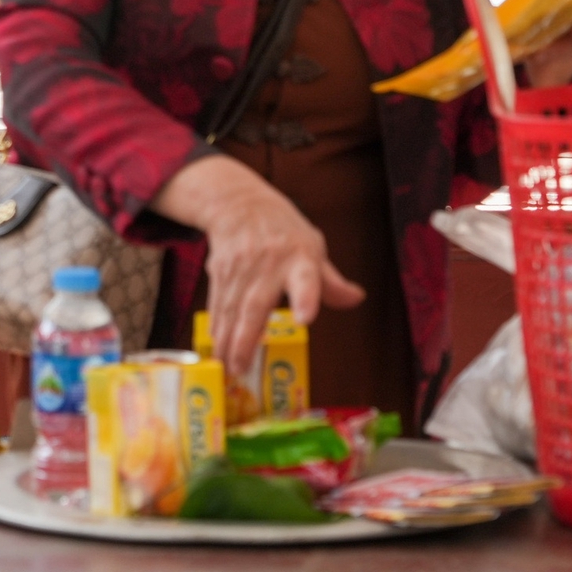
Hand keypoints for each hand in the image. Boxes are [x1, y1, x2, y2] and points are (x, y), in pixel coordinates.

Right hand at [152, 155, 363, 378]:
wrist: (240, 203)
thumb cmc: (283, 231)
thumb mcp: (313, 247)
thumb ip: (331, 281)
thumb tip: (356, 298)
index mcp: (300, 257)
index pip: (306, 277)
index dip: (305, 297)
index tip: (304, 318)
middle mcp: (269, 263)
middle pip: (255, 303)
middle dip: (247, 338)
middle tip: (241, 368)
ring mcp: (241, 266)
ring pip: (231, 308)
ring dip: (227, 339)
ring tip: (225, 366)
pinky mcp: (220, 270)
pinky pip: (217, 302)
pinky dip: (215, 326)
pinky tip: (214, 345)